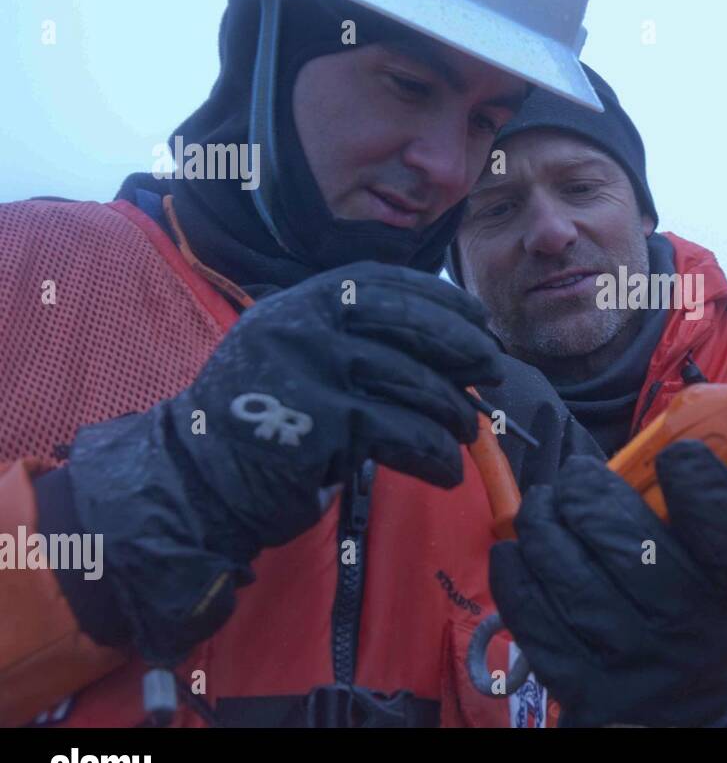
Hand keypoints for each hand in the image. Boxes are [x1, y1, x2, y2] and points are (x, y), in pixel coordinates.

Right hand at [66, 261, 502, 661]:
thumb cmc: (264, 419)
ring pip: (412, 382)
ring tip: (467, 434)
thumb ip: (356, 340)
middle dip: (462, 349)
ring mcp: (310, 369)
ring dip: (452, 412)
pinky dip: (433, 453)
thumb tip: (452, 346)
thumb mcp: (301, 357)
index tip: (480, 321)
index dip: (442, 300)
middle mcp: (305, 324)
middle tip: (494, 374)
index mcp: (303, 301)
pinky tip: (446, 471)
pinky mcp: (319, 421)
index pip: (386, 282)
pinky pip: (400, 432)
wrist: (197, 480)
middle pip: (408, 325)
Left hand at [490, 440, 726, 726]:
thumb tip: (669, 439)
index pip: (720, 524)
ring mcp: (628, 661)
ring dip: (543, 523)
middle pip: (624, 542)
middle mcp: (686, 629)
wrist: (683, 704)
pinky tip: (522, 549)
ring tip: (545, 506)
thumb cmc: (696, 606)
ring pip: (567, 572)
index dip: (696, 477)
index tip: (673, 457)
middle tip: (577, 480)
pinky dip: (516, 568)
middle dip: (587, 493)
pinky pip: (529, 610)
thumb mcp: (721, 563)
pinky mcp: (577, 681)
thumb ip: (704, 504)